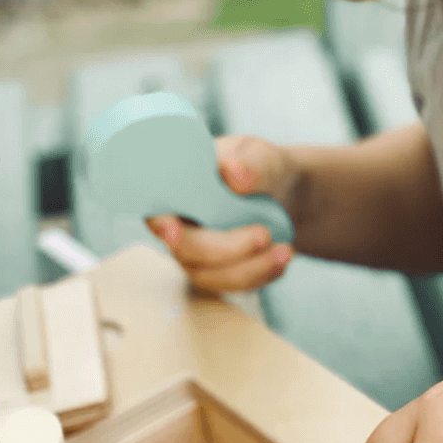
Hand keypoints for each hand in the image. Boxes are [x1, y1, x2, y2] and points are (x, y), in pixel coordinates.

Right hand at [147, 135, 302, 292]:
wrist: (282, 193)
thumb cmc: (259, 169)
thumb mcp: (260, 157)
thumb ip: (249, 164)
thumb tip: (232, 170)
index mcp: (175, 191)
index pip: (156, 211)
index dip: (161, 223)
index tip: (174, 229)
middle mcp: (178, 227)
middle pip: (185, 250)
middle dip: (225, 249)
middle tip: (264, 235)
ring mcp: (197, 255)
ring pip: (212, 276)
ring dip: (251, 268)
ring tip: (286, 250)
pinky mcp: (219, 274)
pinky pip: (236, 285)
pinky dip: (263, 274)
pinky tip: (284, 255)